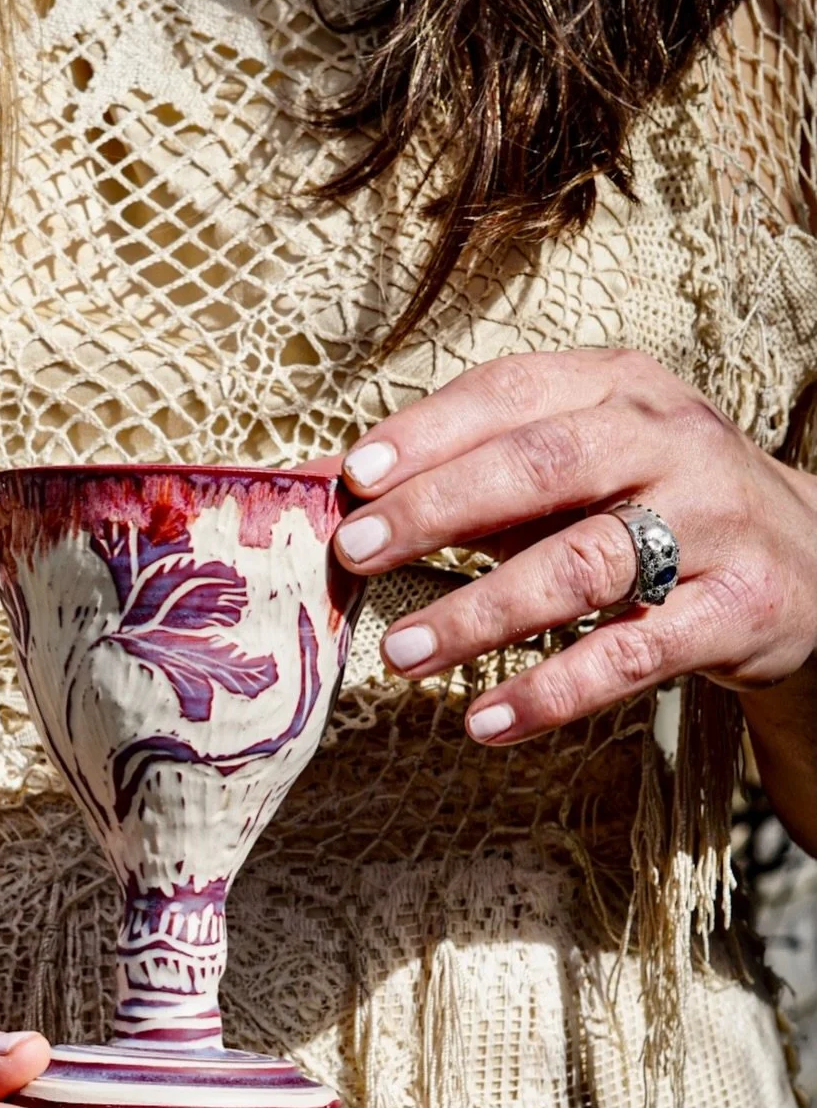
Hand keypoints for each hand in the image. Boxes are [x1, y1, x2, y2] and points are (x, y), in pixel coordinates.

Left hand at [333, 350, 816, 744]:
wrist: (812, 560)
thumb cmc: (658, 505)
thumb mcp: (581, 464)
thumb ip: (474, 473)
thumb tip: (338, 493)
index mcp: (619, 389)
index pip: (511, 394)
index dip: (428, 433)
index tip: (353, 477)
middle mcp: (669, 442)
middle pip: (542, 467)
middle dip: (438, 509)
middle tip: (353, 553)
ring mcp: (711, 524)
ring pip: (584, 564)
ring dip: (480, 613)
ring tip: (402, 652)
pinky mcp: (735, 610)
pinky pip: (631, 654)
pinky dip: (552, 690)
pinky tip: (488, 718)